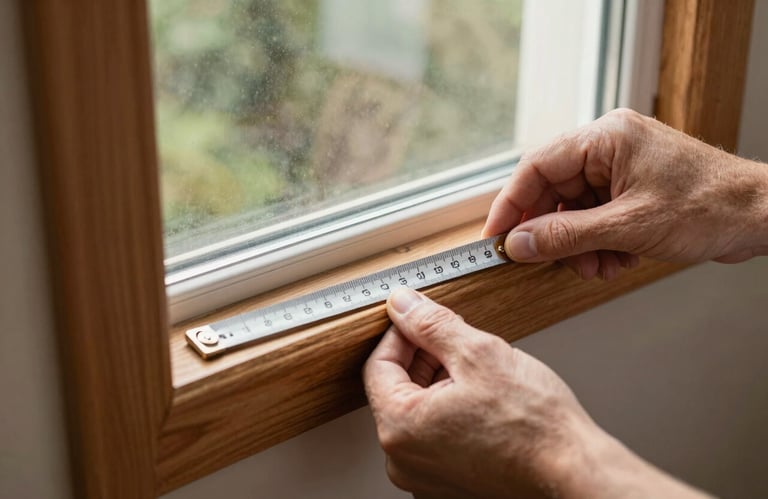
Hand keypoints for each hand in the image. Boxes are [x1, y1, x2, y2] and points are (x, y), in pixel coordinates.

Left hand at [364, 288, 709, 497]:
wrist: (574, 473)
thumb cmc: (535, 428)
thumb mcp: (478, 353)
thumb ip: (431, 325)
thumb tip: (403, 305)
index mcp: (400, 428)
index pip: (377, 365)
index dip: (399, 333)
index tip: (418, 317)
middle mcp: (403, 460)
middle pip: (396, 388)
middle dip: (422, 356)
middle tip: (454, 338)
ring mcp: (425, 477)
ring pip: (417, 411)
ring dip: (438, 382)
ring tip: (476, 369)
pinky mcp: (447, 484)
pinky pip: (434, 436)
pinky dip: (449, 410)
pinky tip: (481, 398)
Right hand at [483, 108, 767, 279]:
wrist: (760, 216)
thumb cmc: (709, 206)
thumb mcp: (628, 227)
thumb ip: (566, 237)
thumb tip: (519, 243)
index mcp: (604, 138)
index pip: (537, 167)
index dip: (510, 204)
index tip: (495, 237)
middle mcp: (608, 147)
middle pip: (553, 191)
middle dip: (554, 233)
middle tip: (546, 261)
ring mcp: (620, 168)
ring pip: (573, 210)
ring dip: (579, 245)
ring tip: (598, 266)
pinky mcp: (631, 189)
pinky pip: (595, 217)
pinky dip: (598, 244)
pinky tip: (616, 260)